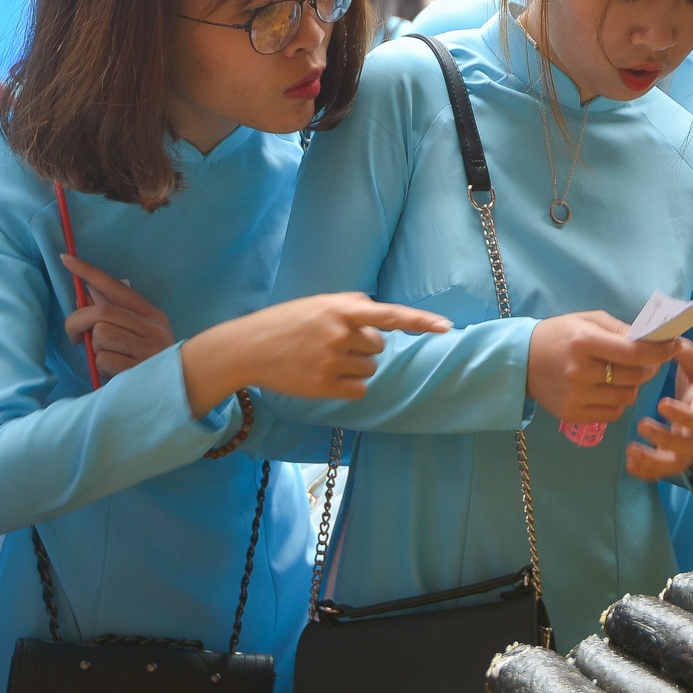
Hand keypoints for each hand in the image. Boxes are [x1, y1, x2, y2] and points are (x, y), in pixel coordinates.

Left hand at [61, 254, 174, 376]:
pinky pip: (104, 359)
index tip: (66, 259)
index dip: (89, 272)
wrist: (177, 391)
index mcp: (152, 315)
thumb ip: (114, 315)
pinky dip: (103, 366)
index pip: (116, 287)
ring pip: (101, 334)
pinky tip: (116, 372)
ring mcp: (149, 347)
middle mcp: (154, 327)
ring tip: (110, 358)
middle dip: (78, 322)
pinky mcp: (140, 368)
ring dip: (97, 349)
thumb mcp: (136, 335)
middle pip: (102, 311)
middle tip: (74, 337)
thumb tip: (86, 293)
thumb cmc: (148, 363)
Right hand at [182, 293, 453, 415]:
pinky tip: (325, 376)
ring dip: (355, 366)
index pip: (389, 315)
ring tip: (324, 358)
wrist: (247, 348)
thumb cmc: (285, 322)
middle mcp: (339, 333)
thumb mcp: (317, 303)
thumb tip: (379, 312)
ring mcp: (331, 361)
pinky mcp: (323, 386)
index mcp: (340, 309)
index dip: (420, 322)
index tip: (445, 327)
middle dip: (362, 346)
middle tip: (332, 343)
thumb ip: (351, 304)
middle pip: (378, 347)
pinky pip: (359, 390)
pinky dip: (349, 386)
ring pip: (370, 369)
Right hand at [526, 311, 692, 425]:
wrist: (520, 361)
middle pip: (635, 377)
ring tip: (622, 375)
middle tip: (647, 362)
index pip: (634, 352)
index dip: (659, 351)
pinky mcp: (572, 414)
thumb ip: (621, 329)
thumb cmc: (559, 335)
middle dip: (648, 368)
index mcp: (584, 342)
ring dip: (632, 386)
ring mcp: (576, 396)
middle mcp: (580, 371)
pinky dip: (617, 402)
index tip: (673, 347)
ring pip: (627, 397)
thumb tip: (653, 339)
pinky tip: (607, 389)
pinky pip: (613, 413)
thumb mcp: (588, 320)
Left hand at [626, 344, 692, 479]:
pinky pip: (662, 473)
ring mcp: (686, 448)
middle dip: (665, 439)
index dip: (683, 415)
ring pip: (676, 464)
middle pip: (689, 445)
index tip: (661, 404)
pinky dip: (646, 472)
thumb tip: (672, 342)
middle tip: (640, 425)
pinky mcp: (672, 457)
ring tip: (631, 450)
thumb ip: (685, 351)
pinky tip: (629, 463)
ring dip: (653, 461)